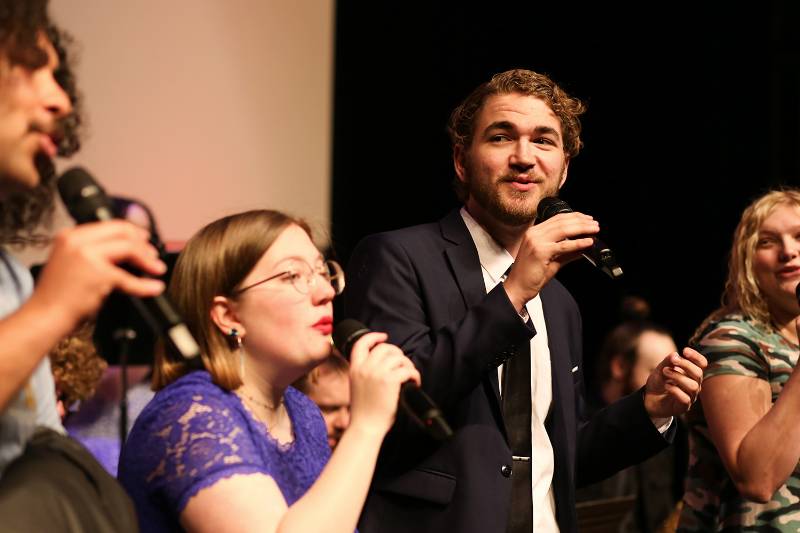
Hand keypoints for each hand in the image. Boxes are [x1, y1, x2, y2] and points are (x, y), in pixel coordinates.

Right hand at [26, 220, 165, 332]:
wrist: (45, 315)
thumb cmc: (59, 295)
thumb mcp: (72, 262)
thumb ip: (93, 251)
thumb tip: (127, 249)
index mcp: (70, 235)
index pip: (109, 225)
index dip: (132, 232)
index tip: (145, 240)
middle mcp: (77, 241)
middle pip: (122, 232)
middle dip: (143, 243)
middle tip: (154, 255)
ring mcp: (87, 255)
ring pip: (129, 248)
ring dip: (148, 260)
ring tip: (157, 269)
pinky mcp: (98, 274)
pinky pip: (129, 278)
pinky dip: (145, 285)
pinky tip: (154, 288)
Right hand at [347, 331, 420, 437]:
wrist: (365, 427)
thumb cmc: (363, 412)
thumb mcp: (357, 386)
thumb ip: (364, 373)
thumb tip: (383, 364)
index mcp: (354, 368)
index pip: (361, 343)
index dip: (373, 337)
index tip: (383, 337)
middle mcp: (365, 368)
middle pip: (385, 348)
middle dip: (397, 353)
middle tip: (402, 364)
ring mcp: (377, 373)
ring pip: (398, 357)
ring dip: (407, 364)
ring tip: (409, 375)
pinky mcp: (390, 381)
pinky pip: (407, 370)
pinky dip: (414, 374)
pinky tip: (415, 382)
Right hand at [504, 212, 597, 309]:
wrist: (518, 287)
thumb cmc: (531, 275)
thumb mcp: (552, 260)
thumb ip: (567, 252)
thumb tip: (583, 247)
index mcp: (534, 232)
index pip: (557, 218)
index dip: (575, 217)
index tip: (587, 219)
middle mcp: (534, 234)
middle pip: (562, 221)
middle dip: (581, 221)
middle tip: (594, 224)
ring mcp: (536, 242)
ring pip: (563, 230)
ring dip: (582, 229)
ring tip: (594, 230)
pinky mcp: (540, 252)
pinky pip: (563, 245)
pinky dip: (578, 243)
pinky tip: (588, 242)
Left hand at [643, 347, 707, 417]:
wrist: (649, 398)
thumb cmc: (659, 382)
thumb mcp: (660, 369)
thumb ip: (667, 362)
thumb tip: (675, 354)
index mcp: (691, 373)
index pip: (702, 364)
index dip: (696, 357)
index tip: (684, 350)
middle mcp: (694, 384)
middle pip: (699, 373)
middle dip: (685, 365)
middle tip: (671, 362)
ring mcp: (690, 396)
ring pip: (693, 386)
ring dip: (678, 377)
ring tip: (665, 372)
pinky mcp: (683, 407)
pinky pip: (685, 399)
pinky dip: (675, 390)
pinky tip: (666, 386)